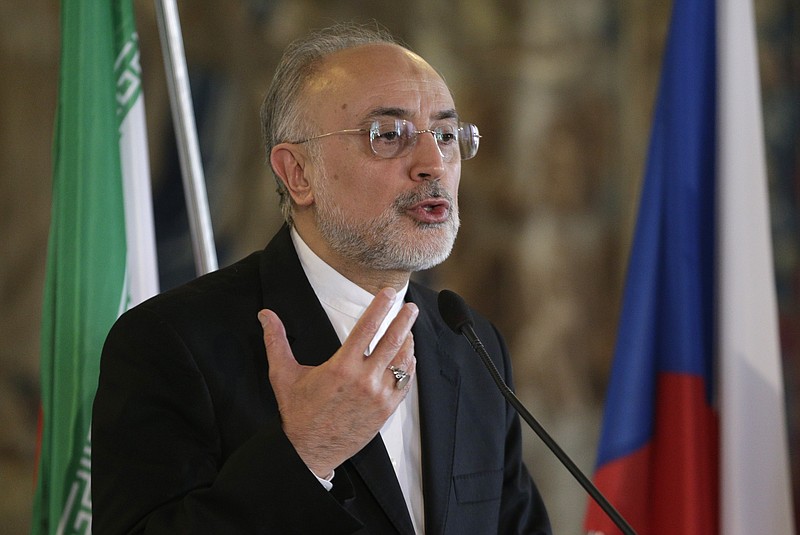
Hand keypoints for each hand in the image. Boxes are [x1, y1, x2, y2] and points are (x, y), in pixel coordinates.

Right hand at [257, 287, 418, 478]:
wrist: (310, 450)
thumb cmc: (298, 412)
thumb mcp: (283, 374)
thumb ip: (276, 341)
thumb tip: (265, 315)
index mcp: (341, 367)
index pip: (367, 328)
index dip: (380, 307)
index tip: (389, 294)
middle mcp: (364, 380)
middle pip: (393, 341)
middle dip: (404, 320)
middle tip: (411, 307)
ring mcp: (378, 396)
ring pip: (402, 362)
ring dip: (408, 343)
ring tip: (409, 330)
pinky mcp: (386, 410)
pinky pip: (405, 383)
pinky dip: (409, 367)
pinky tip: (408, 357)